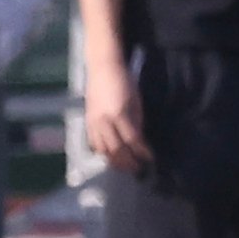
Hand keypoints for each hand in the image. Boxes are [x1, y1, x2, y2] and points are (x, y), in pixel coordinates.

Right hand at [82, 48, 151, 178]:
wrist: (102, 68)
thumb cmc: (124, 81)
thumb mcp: (136, 101)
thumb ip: (137, 122)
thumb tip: (139, 141)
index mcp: (119, 114)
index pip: (133, 140)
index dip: (142, 152)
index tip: (150, 159)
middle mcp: (104, 122)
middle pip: (116, 150)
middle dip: (129, 162)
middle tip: (138, 169)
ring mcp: (93, 123)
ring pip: (103, 150)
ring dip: (115, 161)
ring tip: (124, 166)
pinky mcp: (87, 122)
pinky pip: (94, 143)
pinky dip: (103, 153)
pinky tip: (110, 155)